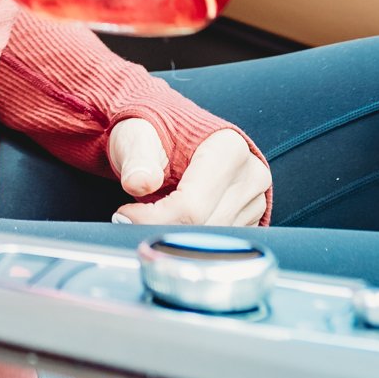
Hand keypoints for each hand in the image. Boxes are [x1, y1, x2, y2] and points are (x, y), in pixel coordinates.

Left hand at [107, 120, 270, 227]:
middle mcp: (250, 175)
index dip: (153, 219)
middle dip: (163, 228)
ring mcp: (254, 199)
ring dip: (177, 233)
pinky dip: (192, 237)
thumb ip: (137, 159)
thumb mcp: (137, 136)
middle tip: (132, 218)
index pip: (192, 206)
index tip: (124, 216)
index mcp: (228, 149)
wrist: (168, 133)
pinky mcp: (250, 218)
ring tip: (154, 211)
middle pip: (203, 228)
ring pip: (212, 241)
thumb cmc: (154, 132)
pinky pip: (220, 244)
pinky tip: (175, 219)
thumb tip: (139, 183)